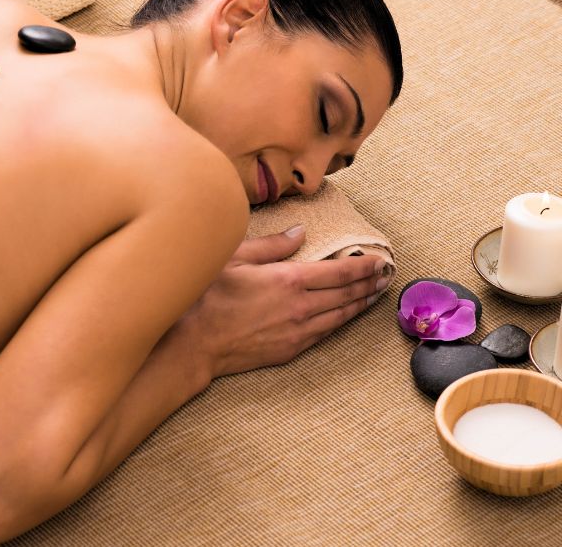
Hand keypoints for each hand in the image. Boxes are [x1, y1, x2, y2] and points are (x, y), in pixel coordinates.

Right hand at [177, 225, 390, 379]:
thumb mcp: (235, 258)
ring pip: (341, 315)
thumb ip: (271, 245)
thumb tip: (299, 232)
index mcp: (289, 279)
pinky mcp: (291, 348)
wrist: (196, 342)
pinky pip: (326, 332)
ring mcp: (298, 330)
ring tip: (376, 293)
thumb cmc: (208, 297)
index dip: (363, 265)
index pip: (339, 271)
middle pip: (346, 293)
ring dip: (361, 303)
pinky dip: (342, 321)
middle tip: (386, 275)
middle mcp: (300, 306)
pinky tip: (348, 315)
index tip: (379, 259)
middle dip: (369, 282)